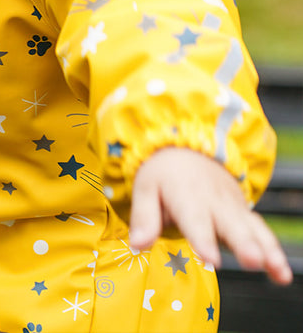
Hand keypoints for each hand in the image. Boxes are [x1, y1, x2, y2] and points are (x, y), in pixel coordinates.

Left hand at [130, 147, 291, 284]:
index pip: (194, 218)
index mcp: (186, 194)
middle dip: (242, 242)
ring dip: (265, 248)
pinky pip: (261, 230)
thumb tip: (137, 244)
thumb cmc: (163, 175)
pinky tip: (282, 273)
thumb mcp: (146, 188)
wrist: (187, 147)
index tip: (211, 258)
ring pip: (251, 228)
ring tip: (275, 269)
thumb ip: (144, 217)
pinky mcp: (243, 214)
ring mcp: (231, 207)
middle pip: (229, 223)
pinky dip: (274, 250)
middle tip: (252, 260)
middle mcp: (213, 201)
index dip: (202, 238)